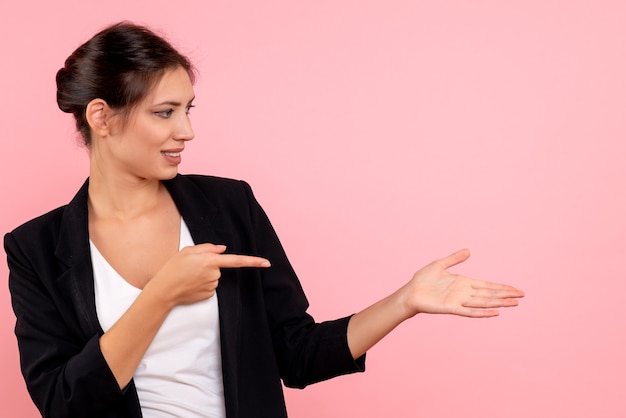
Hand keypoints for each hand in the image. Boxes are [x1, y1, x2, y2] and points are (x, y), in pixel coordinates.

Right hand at [147, 243, 269, 305]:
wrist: (165, 290)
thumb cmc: (173, 268)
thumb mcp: (188, 251)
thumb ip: (208, 248)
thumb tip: (223, 249)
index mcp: (210, 260)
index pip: (236, 260)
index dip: (253, 261)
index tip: (267, 263)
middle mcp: (214, 274)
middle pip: (219, 267)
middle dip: (208, 266)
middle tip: (191, 267)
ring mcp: (212, 285)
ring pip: (214, 277)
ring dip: (204, 275)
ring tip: (189, 276)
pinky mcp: (209, 295)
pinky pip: (210, 286)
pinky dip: (202, 285)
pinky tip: (191, 285)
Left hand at [402, 249, 523, 317]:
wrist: (410, 292)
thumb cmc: (423, 280)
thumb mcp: (440, 264)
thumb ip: (455, 258)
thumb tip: (468, 250)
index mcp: (464, 283)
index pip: (488, 285)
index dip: (502, 287)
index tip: (516, 289)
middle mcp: (464, 293)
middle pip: (490, 294)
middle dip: (506, 294)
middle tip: (523, 295)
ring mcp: (459, 301)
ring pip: (484, 302)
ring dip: (499, 303)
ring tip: (514, 303)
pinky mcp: (451, 308)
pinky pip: (470, 311)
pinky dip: (482, 312)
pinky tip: (495, 313)